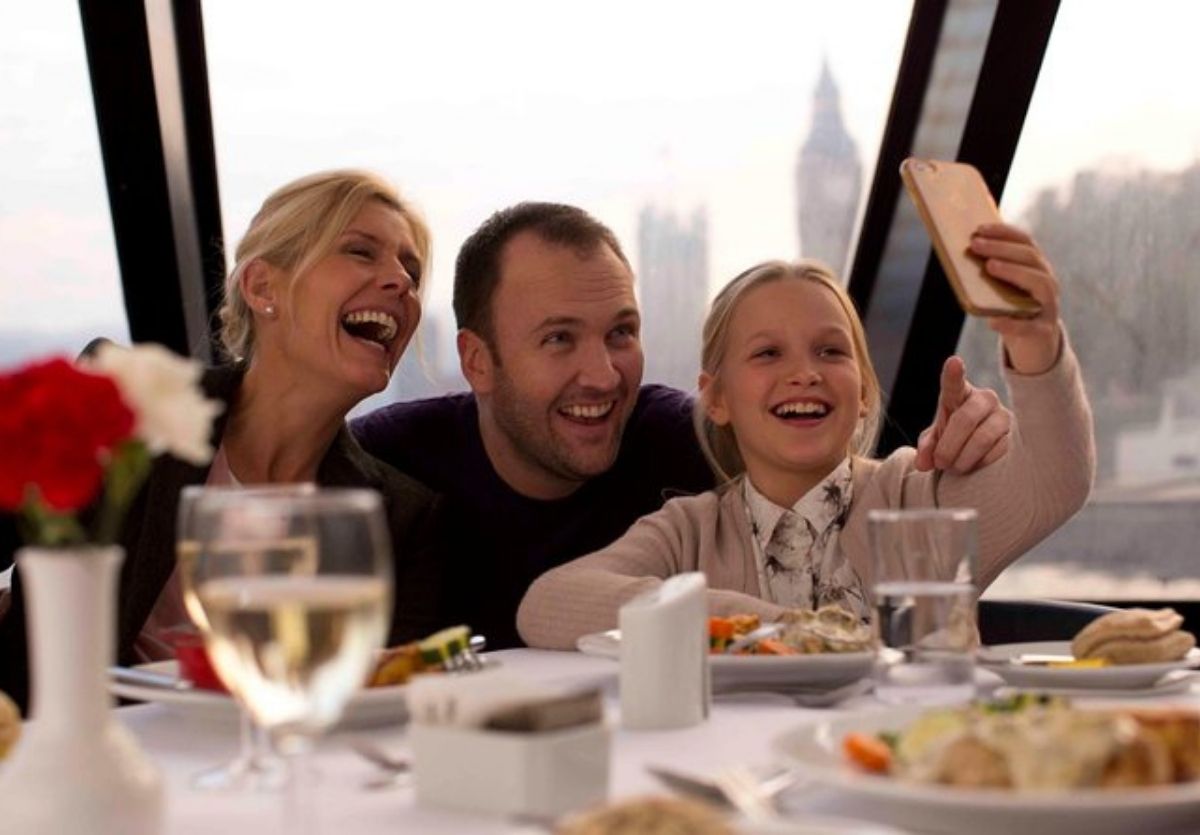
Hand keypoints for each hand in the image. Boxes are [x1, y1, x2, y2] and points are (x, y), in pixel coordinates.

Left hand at [915, 356, 1010, 472]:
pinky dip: (978, 464)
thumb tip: (922, 462)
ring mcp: (1002, 416)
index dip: (954, 373)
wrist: (974, 450)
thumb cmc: (950, 436)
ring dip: (963, 459)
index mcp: (958, 393)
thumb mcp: (934, 439)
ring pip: (982, 438)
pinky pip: (995, 452)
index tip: (954, 362)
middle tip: (940, 463)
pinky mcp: (1012, 435)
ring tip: (953, 468)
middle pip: (965, 419)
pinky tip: (971, 465)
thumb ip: (926, 447)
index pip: (954, 383)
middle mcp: (984, 399)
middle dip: (948, 446)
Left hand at [968, 223, 1062, 373]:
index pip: (1025, 241)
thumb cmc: (1012, 310)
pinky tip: (992, 321)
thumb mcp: (1001, 289)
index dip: (1003, 232)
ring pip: (1040, 284)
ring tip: (989, 267)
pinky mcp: (1043, 331)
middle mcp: (1047, 282)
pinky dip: (1011, 323)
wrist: (1034, 345)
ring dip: (1014, 272)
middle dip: (1002, 248)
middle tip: (975, 244)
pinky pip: (1029, 326)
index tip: (979, 228)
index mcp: (1036, 268)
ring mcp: (1049, 306)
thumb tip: (963, 253)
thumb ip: (989, 272)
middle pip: (1030, 258)